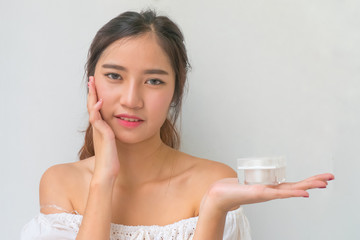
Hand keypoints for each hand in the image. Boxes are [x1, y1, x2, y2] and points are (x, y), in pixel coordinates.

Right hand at [87, 76, 119, 180]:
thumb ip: (111, 134)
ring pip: (93, 110)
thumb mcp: (112, 143)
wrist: (107, 172)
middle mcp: (98, 128)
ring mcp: (99, 131)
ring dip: (92, 96)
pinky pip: (98, 121)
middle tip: (92, 79)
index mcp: (100, 128)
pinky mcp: (103, 136)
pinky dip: (98, 111)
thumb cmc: (110, 160)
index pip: (96, 109)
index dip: (96, 97)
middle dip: (92, 92)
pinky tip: (100, 102)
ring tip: (92, 84)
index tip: (96, 86)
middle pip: (92, 106)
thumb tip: (115, 130)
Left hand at [200, 173, 333, 213]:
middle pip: (297, 186)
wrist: (219, 195)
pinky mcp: (260, 193)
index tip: (321, 178)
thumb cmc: (232, 188)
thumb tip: (253, 174)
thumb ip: (252, 179)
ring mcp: (268, 193)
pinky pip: (280, 194)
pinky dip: (293, 193)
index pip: (293, 185)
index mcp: (271, 188)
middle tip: (331, 178)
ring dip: (308, 186)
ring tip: (324, 183)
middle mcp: (272, 191)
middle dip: (314, 182)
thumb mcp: (247, 181)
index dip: (307, 182)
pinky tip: (304, 193)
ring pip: (292, 190)